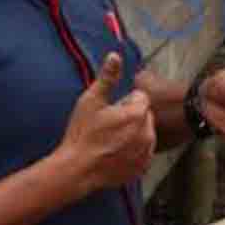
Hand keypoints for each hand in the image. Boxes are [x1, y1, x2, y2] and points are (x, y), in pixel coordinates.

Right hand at [58, 53, 155, 191]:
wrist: (77, 169)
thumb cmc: (82, 134)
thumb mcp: (91, 100)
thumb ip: (107, 77)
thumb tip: (115, 55)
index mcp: (138, 114)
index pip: (141, 98)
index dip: (125, 102)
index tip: (110, 111)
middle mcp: (147, 133)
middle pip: (144, 116)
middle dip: (131, 118)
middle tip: (109, 126)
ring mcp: (146, 153)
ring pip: (144, 134)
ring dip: (133, 134)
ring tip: (111, 140)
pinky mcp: (142, 168)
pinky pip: (142, 152)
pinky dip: (133, 151)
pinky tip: (115, 153)